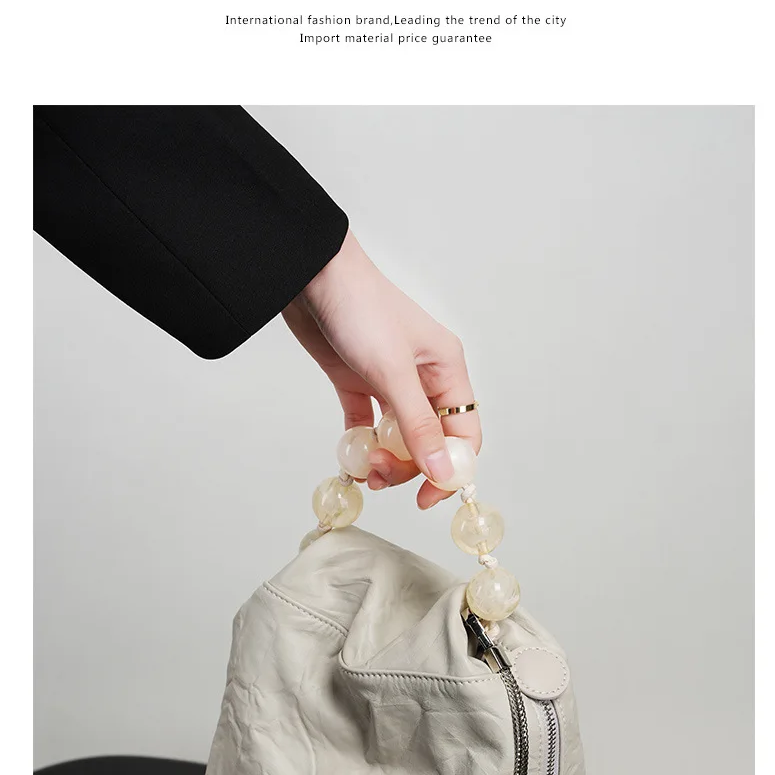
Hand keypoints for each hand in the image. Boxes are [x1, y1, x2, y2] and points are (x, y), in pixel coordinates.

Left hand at [282, 231, 480, 507]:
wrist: (310, 276)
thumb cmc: (360, 308)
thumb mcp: (393, 372)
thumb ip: (417, 425)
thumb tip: (440, 471)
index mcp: (447, 370)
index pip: (464, 433)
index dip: (451, 469)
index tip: (427, 498)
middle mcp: (423, 378)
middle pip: (429, 441)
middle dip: (408, 465)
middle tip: (379, 474)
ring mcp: (390, 382)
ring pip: (398, 438)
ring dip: (383, 459)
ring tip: (363, 466)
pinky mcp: (358, 383)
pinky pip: (367, 427)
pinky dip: (360, 445)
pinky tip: (349, 458)